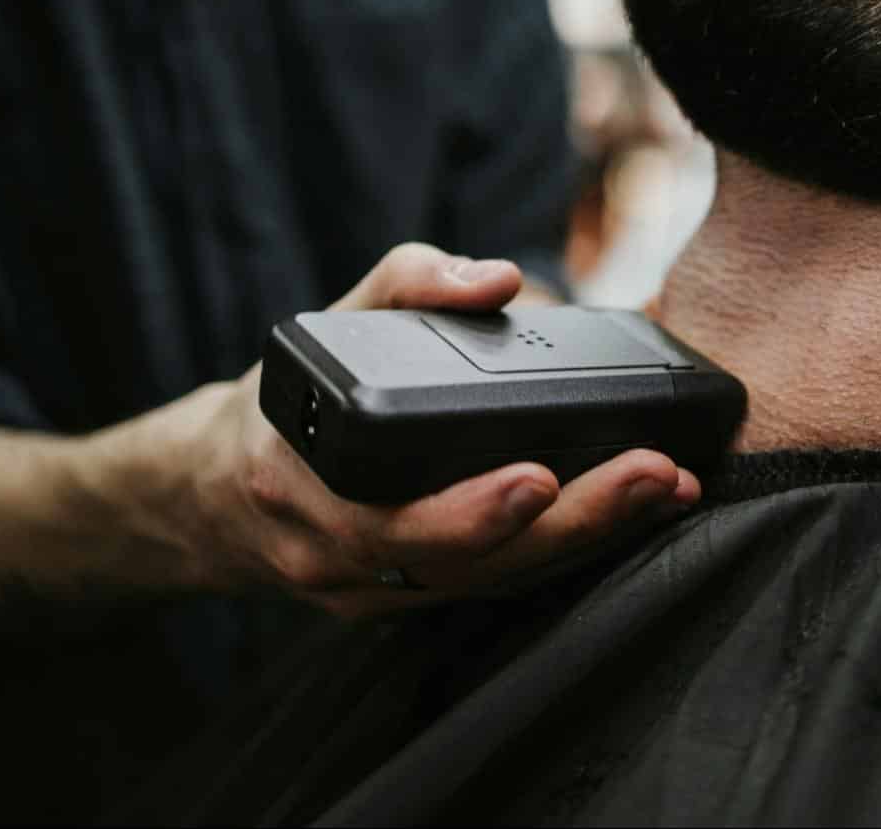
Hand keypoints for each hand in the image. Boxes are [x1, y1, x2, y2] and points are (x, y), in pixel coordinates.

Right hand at [197, 243, 700, 616]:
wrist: (215, 497)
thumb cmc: (281, 407)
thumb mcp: (325, 325)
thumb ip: (408, 284)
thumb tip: (497, 278)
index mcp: (301, 483)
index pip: (387, 519)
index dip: (469, 510)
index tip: (541, 473)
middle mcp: (334, 554)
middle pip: (462, 563)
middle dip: (567, 525)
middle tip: (650, 476)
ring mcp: (372, 593)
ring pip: (488, 586)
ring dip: (585, 542)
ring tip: (665, 490)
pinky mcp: (409, 601)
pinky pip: (493, 589)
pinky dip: (562, 554)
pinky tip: (628, 518)